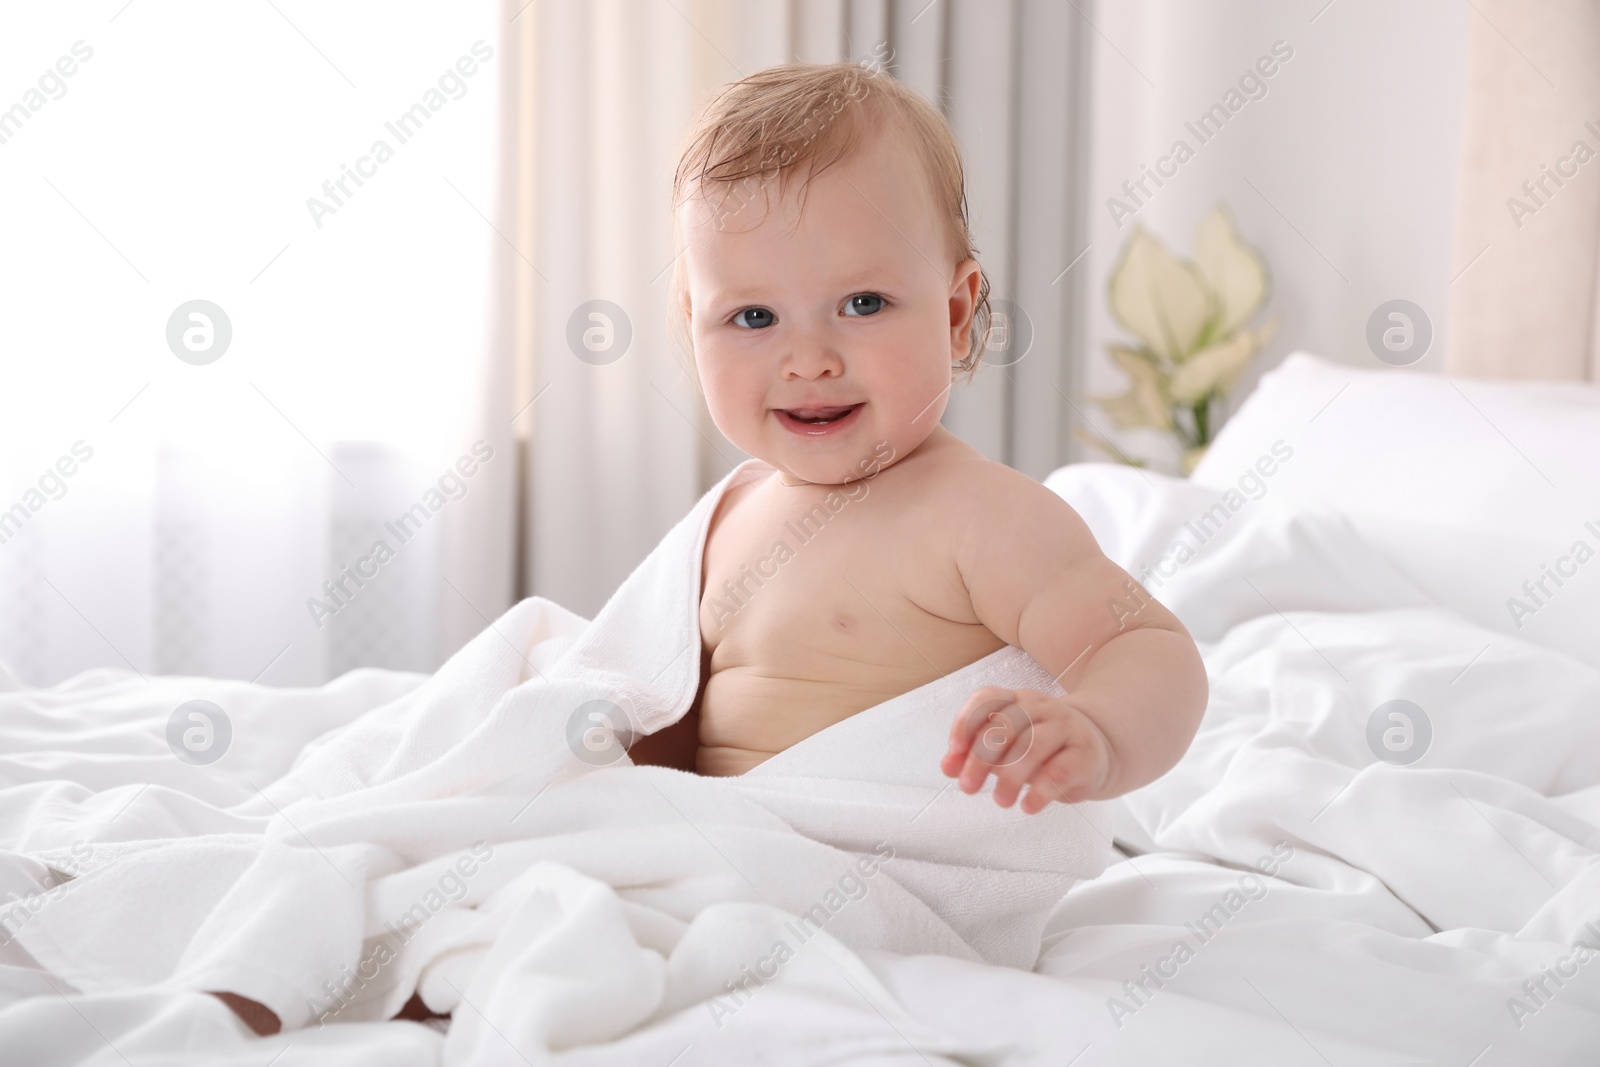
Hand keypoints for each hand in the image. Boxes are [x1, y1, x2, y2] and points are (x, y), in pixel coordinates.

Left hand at [941, 686, 1111, 813]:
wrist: (1096, 752)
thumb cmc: (1043, 750)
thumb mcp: (1007, 749)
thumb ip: (975, 753)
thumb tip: (948, 766)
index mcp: (1017, 701)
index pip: (989, 698)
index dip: (967, 721)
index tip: (954, 749)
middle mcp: (1042, 708)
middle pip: (1008, 725)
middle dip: (982, 758)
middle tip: (968, 787)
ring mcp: (1066, 727)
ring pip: (1034, 745)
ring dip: (1011, 776)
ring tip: (1000, 801)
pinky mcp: (1086, 754)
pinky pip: (1061, 770)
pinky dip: (1041, 791)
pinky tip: (1028, 806)